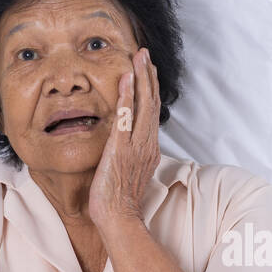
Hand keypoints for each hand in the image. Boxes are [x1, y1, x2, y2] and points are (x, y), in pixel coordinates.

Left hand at [90, 46, 160, 229]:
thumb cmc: (120, 201)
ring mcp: (136, 145)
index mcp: (149, 149)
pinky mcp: (122, 148)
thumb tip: (126, 148)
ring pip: (144, 105)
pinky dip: (128, 96)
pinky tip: (127, 79)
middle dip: (149, 76)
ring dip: (142, 78)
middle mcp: (147, 144)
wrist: (118, 217)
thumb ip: (131, 156)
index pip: (152, 113)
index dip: (151, 90)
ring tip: (139, 57)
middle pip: (152, 103)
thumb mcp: (129, 173)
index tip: (148, 71)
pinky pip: (126, 117)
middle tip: (145, 54)